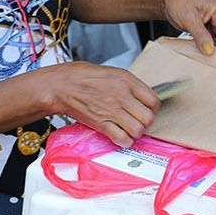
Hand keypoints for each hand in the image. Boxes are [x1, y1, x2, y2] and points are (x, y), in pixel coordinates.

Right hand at [44, 61, 160, 146]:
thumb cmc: (84, 77)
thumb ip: (130, 86)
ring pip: (138, 130)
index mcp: (127, 80)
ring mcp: (111, 110)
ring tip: (130, 129)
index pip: (153, 100)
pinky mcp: (100, 124)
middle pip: (148, 117)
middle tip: (139, 121)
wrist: (62, 85)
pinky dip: (124, 141)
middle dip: (146, 122)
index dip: (153, 109)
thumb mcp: (113, 73)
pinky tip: (121, 136)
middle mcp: (122, 95)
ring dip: (136, 133)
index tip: (148, 110)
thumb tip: (142, 99)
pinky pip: (122, 138)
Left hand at [159, 0, 215, 54]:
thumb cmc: (177, 0)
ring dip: (211, 48)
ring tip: (199, 49)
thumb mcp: (188, 18)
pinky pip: (213, 41)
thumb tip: (209, 49)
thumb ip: (200, 35)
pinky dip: (206, 46)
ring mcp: (215, 22)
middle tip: (204, 53)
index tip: (211, 55)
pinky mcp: (209, 28)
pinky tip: (198, 46)